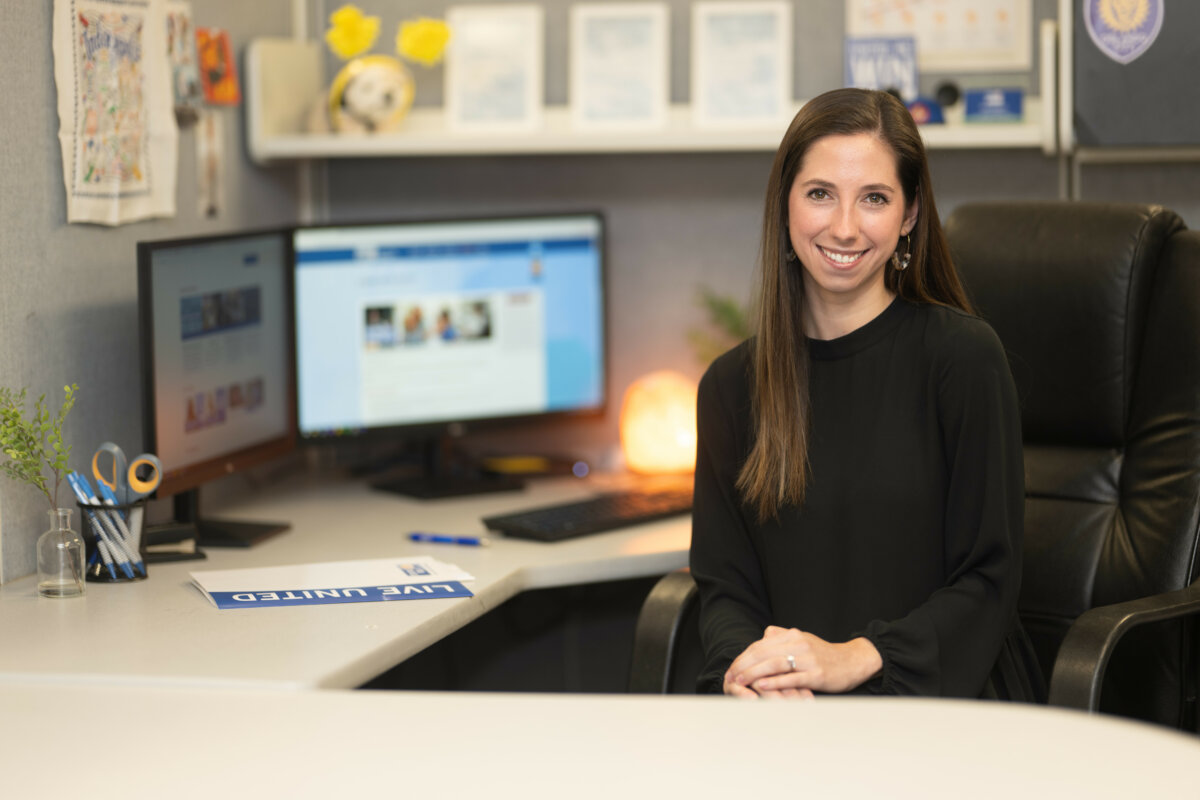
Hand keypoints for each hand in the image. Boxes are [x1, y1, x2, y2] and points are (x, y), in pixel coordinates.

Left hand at [723, 626, 881, 696]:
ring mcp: (808, 659)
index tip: (732, 668)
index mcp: (792, 635)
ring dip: (754, 673)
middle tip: (731, 676)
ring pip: (775, 664)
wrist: (852, 661)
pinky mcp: (816, 674)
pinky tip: (761, 687)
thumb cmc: (823, 654)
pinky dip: (775, 682)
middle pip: (764, 653)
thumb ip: (783, 637)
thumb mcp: (802, 640)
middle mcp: (798, 644)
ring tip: (740, 681)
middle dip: (744, 665)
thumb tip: (764, 635)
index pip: (761, 645)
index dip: (744, 657)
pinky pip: (792, 678)